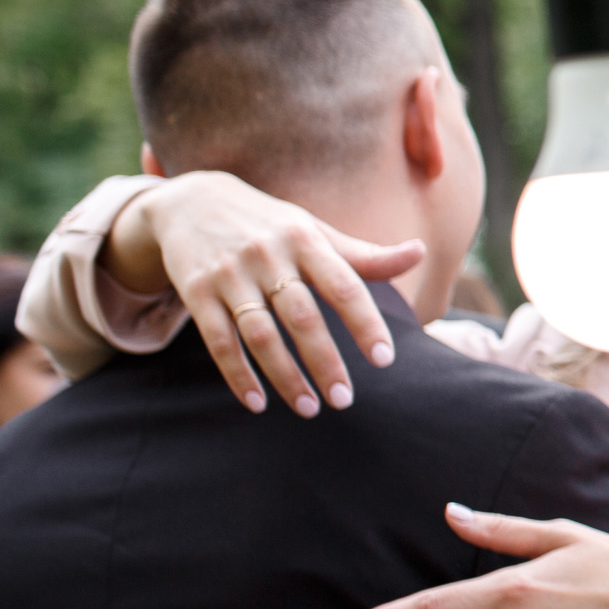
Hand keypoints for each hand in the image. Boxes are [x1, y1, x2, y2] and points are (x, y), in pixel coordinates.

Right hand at [112, 171, 422, 416]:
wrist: (188, 200)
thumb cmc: (270, 226)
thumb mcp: (314, 231)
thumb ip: (364, 255)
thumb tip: (419, 253)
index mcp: (304, 240)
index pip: (343, 286)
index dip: (365, 323)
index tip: (384, 360)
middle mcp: (266, 255)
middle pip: (302, 317)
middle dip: (325, 361)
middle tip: (345, 401)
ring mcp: (228, 274)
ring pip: (259, 333)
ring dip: (285, 375)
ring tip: (310, 408)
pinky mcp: (195, 291)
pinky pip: (218, 340)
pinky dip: (237, 374)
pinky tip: (257, 403)